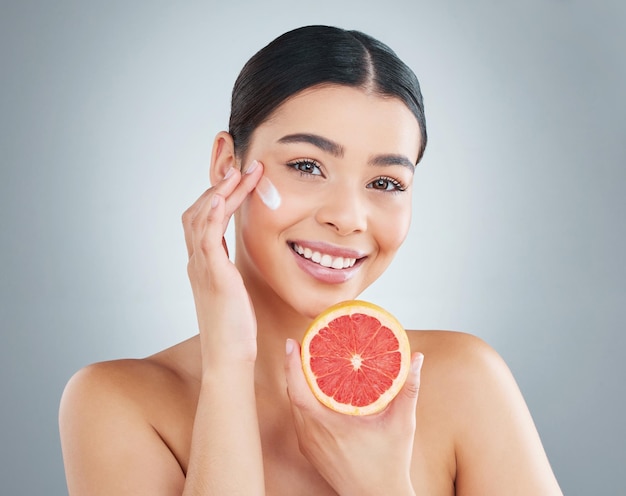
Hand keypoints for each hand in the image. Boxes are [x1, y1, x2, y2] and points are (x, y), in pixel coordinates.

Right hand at [182, 161, 263, 368]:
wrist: (228, 356)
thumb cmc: (235, 329)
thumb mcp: (233, 293)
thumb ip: (230, 273)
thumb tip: (236, 266)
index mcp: (203, 264)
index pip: (203, 219)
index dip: (218, 197)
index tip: (239, 180)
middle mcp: (197, 261)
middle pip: (198, 211)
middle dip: (219, 186)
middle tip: (242, 167)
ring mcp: (201, 266)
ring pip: (201, 216)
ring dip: (220, 191)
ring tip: (241, 172)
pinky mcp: (212, 274)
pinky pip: (207, 236)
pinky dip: (211, 212)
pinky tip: (222, 195)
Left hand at [284, 339, 423, 495]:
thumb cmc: (390, 464)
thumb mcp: (403, 424)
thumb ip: (408, 389)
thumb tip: (416, 358)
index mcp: (328, 426)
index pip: (299, 390)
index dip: (293, 365)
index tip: (293, 342)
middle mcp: (312, 435)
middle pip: (293, 394)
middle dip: (295, 367)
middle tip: (304, 344)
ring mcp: (308, 444)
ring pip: (295, 406)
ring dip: (299, 384)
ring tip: (308, 362)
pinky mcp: (310, 450)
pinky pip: (300, 418)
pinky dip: (304, 400)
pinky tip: (315, 390)